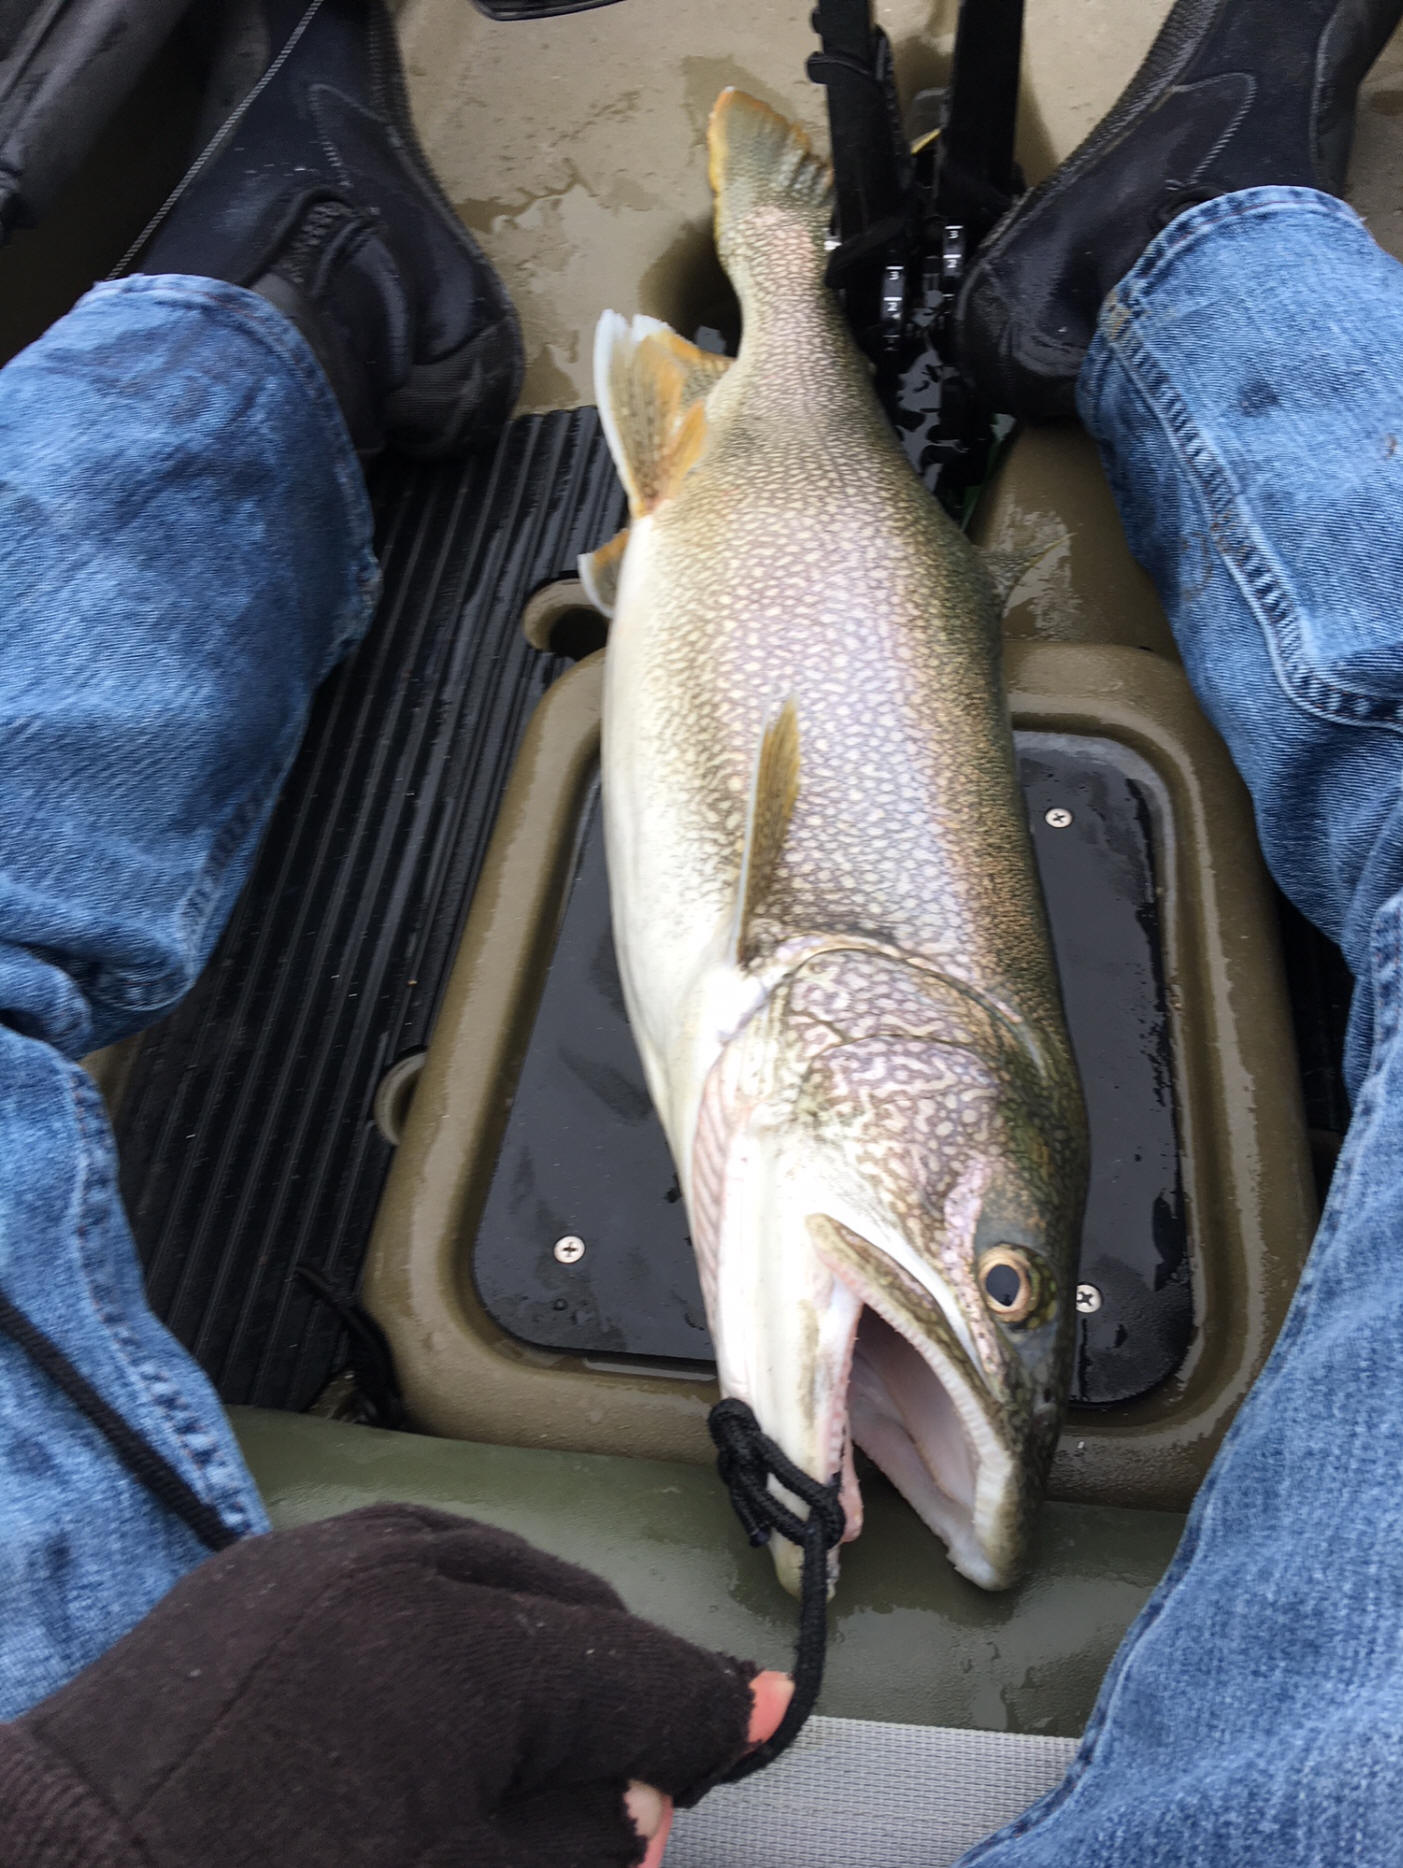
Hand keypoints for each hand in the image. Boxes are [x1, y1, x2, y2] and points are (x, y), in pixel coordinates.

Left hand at [3, 1505, 791, 1867]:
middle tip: (619, 1781)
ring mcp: (326, 1555)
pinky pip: (402, 1569)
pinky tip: (433, 1691)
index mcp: (460, 1652)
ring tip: (521, 1740)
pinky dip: (448, 1619)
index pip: (632, 1674)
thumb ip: (575, 1844)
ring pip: (492, 1574)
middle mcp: (402, 1568)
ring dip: (532, 1647)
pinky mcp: (267, 1567)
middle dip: (610, 1693)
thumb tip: (641, 1799)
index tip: (763, 1716)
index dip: (708, 1709)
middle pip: (570, 1612)